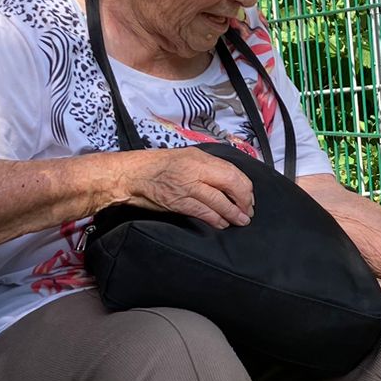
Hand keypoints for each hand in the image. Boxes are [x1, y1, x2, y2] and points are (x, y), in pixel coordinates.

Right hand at [117, 148, 254, 228]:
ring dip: (233, 214)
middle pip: (231, 185)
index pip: (233, 171)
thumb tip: (227, 179)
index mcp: (200, 157)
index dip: (245, 187)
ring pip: (220, 202)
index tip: (248, 196)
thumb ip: (206, 166)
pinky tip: (222, 224)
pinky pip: (204, 213)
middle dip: (244, 201)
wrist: (132, 175)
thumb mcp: (185, 156)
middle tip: (247, 211)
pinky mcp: (179, 202)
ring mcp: (188, 187)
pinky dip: (216, 220)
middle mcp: (196, 170)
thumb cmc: (156, 166)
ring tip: (240, 220)